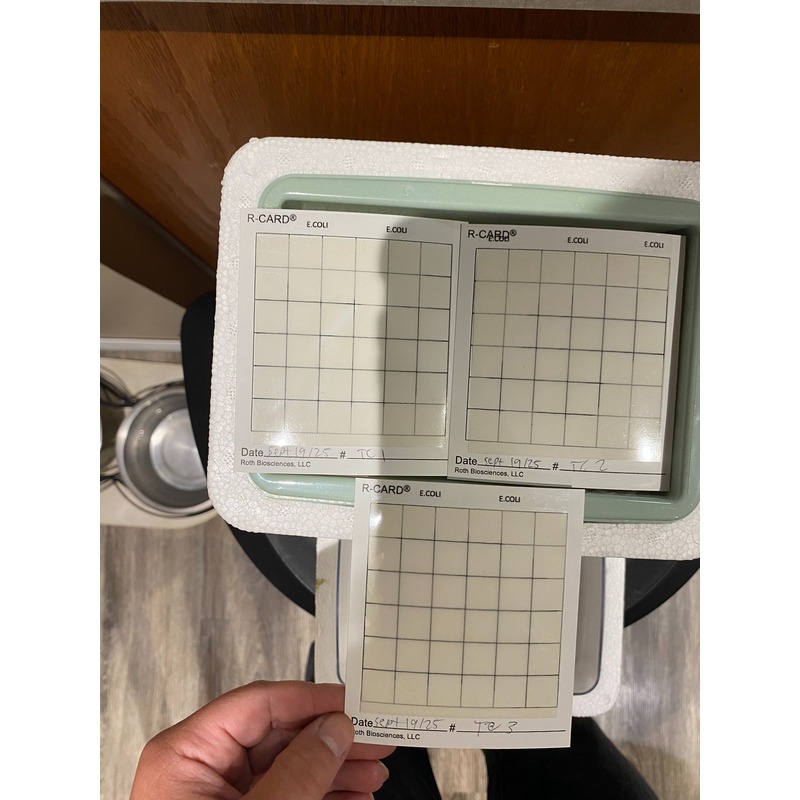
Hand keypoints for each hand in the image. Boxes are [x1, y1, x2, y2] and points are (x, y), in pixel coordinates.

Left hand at [129, 680, 394, 798]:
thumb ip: (300, 771)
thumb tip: (334, 731)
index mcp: (188, 754)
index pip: (259, 704)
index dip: (311, 700)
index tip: (352, 704)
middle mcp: (200, 770)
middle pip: (278, 735)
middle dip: (331, 740)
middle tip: (374, 741)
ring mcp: (217, 799)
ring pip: (286, 766)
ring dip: (334, 769)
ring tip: (372, 775)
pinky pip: (284, 795)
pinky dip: (320, 796)